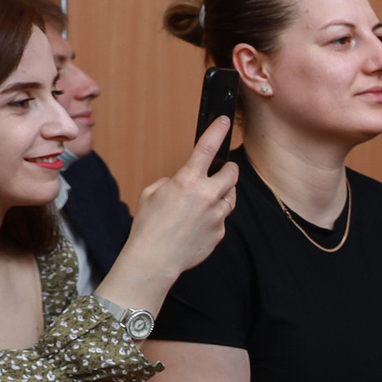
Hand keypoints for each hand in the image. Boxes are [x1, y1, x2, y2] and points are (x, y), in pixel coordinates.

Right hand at [105, 118, 239, 311]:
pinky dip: (215, 216)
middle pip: (232, 173)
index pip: (207, 148)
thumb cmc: (149, 226)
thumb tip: (184, 183)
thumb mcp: (153, 193)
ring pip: (231, 196)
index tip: (224, 122)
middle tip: (221, 171)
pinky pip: (223, 218)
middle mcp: (207, 196)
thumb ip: (173, 182)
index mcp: (187, 181)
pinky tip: (199, 223)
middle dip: (228, 170)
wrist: (155, 259)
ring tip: (206, 200)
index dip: (217, 131)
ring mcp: (216, 215)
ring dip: (223, 193)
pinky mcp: (220, 232)